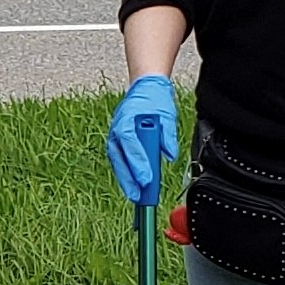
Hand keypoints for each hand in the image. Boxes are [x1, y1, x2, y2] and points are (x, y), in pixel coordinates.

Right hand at [107, 74, 178, 206]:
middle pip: (119, 158)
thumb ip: (167, 135)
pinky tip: (132, 185)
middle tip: (138, 197)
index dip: (137, 164)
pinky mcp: (118, 141)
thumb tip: (170, 155)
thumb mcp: (166, 114)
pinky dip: (125, 174)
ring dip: (126, 180)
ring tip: (135, 197)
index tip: (146, 179)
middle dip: (129, 179)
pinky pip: (119, 160)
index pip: (130, 145)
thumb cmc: (154, 100)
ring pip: (117, 162)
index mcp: (127, 119)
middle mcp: (117, 129)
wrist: (145, 88)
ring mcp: (115, 135)